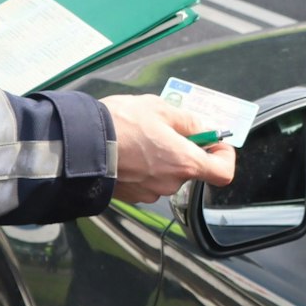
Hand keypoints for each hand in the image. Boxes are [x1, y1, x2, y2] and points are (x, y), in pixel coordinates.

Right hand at [100, 94, 235, 201]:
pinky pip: (147, 180)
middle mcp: (171, 183)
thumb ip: (189, 121)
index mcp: (184, 162)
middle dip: (183, 149)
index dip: (224, 156)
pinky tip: (128, 150)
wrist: (81, 145)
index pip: (223, 172)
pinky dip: (143, 167)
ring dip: (160, 157)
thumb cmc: (121, 124)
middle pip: (191, 169)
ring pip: (167, 174)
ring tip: (139, 136)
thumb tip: (206, 128)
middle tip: (165, 128)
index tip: (215, 142)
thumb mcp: (160, 109)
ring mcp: (150, 192)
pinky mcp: (131, 196)